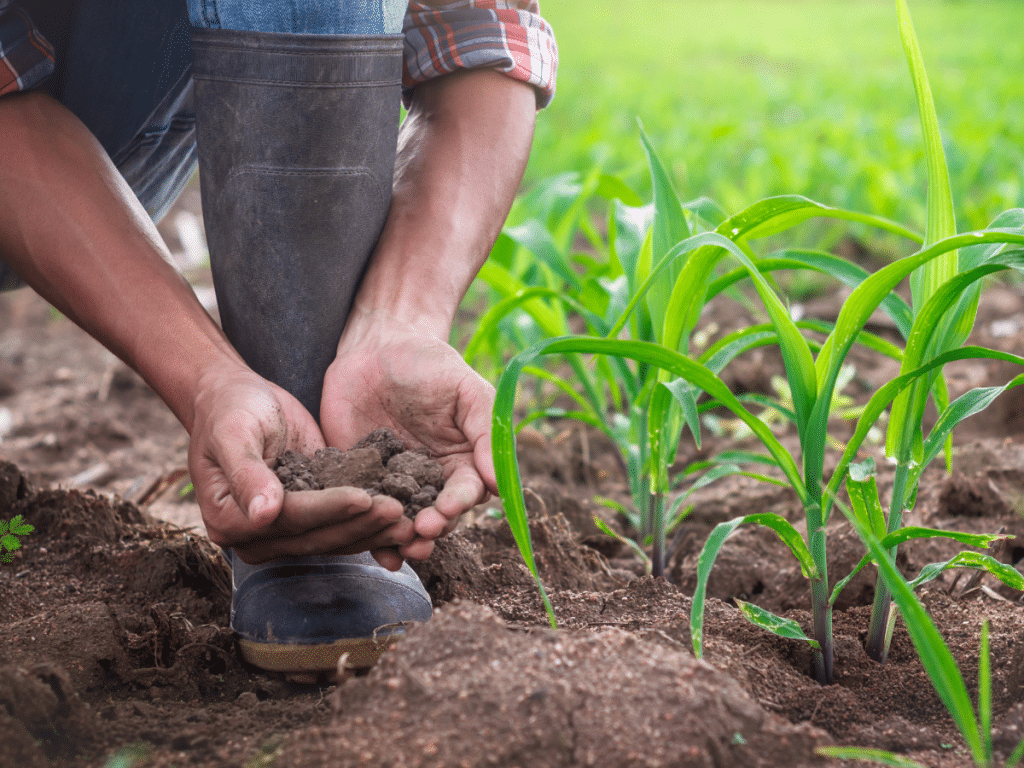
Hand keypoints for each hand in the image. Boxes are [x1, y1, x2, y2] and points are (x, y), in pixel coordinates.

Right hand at [187, 365, 415, 564]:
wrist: (237, 399)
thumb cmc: (230, 409)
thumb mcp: (233, 433)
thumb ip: (247, 473)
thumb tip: (263, 514)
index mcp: (229, 520)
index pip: (289, 519)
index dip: (327, 509)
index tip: (363, 496)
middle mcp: (256, 536)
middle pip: (316, 536)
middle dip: (360, 524)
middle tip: (399, 511)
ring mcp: (284, 533)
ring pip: (334, 539)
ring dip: (372, 531)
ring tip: (408, 520)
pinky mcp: (309, 520)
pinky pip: (342, 527)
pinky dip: (371, 524)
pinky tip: (402, 517)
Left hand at [321, 319, 496, 560]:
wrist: (376, 347)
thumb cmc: (429, 363)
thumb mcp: (465, 388)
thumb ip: (486, 429)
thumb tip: (497, 481)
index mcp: (462, 460)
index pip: (467, 491)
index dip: (459, 503)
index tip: (449, 508)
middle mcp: (431, 480)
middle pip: (437, 516)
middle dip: (432, 528)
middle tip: (422, 532)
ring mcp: (394, 484)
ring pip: (403, 522)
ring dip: (403, 540)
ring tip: (399, 549)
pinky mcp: (359, 482)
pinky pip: (364, 512)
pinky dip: (368, 533)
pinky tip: (373, 552)